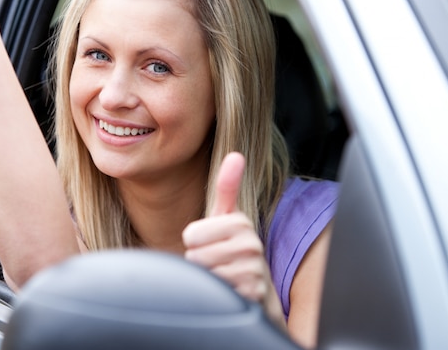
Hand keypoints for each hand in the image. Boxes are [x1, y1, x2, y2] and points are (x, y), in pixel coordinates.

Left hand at [182, 153, 284, 326]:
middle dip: (199, 260)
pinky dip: (217, 291)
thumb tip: (236, 155)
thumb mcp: (226, 216)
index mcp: (241, 222)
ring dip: (207, 277)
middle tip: (215, 258)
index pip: (191, 235)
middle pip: (195, 255)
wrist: (255, 282)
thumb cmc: (232, 245)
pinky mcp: (252, 293)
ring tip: (221, 271)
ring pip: (205, 273)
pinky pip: (216, 290)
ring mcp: (253, 270)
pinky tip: (228, 286)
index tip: (209, 240)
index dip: (193, 241)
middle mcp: (251, 245)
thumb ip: (226, 186)